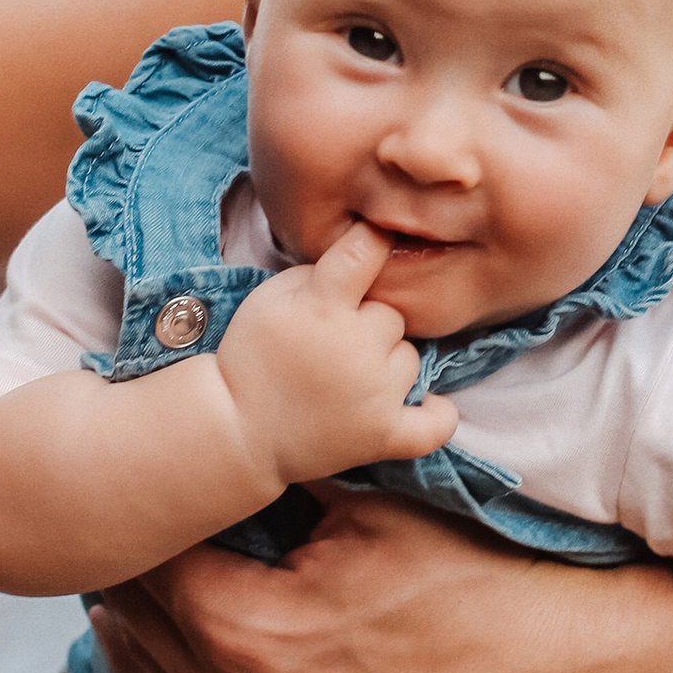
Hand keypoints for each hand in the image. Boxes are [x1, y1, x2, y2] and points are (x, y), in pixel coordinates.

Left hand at [87, 487, 672, 672]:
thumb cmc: (492, 589)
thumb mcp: (383, 508)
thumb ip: (292, 473)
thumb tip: (237, 421)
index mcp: (247, 632)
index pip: (148, 556)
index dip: (148, 500)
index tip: (147, 454)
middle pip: (133, 623)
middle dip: (132, 558)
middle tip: (140, 499)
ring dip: (142, 619)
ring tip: (150, 554)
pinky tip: (186, 626)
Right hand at [214, 221, 457, 486]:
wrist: (236, 430)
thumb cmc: (252, 356)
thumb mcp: (269, 298)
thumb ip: (318, 273)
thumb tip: (364, 265)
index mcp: (322, 308)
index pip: (365, 252)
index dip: (375, 239)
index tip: (378, 237)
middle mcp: (356, 349)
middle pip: (391, 315)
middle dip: (367, 323)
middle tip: (334, 344)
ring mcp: (375, 395)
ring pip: (409, 358)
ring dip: (387, 364)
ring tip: (348, 379)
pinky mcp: (383, 436)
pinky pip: (434, 424)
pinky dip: (436, 416)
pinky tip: (425, 405)